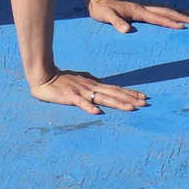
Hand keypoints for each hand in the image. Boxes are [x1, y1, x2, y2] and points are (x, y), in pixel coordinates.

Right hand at [32, 69, 147, 113]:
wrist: (43, 76)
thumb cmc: (62, 79)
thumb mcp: (81, 80)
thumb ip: (92, 84)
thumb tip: (103, 86)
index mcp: (94, 84)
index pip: (115, 89)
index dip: (130, 93)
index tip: (144, 97)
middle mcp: (91, 87)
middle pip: (114, 93)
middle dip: (130, 98)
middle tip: (145, 103)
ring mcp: (81, 92)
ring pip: (102, 98)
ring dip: (117, 103)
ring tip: (131, 108)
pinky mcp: (70, 96)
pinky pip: (80, 103)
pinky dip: (89, 107)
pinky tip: (97, 112)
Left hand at [87, 0, 188, 33]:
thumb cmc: (101, 10)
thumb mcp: (106, 17)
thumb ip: (116, 23)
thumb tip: (125, 30)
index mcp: (137, 11)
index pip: (157, 18)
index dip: (170, 22)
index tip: (183, 26)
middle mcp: (142, 7)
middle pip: (165, 11)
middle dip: (180, 16)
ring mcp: (141, 5)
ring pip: (163, 8)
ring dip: (177, 11)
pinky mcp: (139, 6)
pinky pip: (158, 7)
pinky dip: (168, 8)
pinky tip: (172, 8)